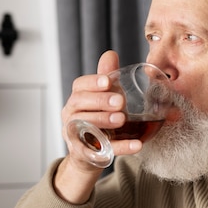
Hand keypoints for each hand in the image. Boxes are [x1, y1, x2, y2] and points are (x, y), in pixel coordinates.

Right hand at [61, 50, 141, 169]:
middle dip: (99, 101)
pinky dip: (119, 148)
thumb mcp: (104, 98)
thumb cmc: (99, 120)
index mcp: (77, 98)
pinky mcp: (83, 154)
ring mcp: (74, 135)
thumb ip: (107, 77)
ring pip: (83, 125)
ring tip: (122, 119)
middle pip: (79, 104)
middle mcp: (71, 114)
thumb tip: (111, 53)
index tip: (108, 81)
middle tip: (121, 102)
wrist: (92, 154)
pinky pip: (99, 151)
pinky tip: (136, 145)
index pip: (80, 86)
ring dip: (102, 121)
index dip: (92, 82)